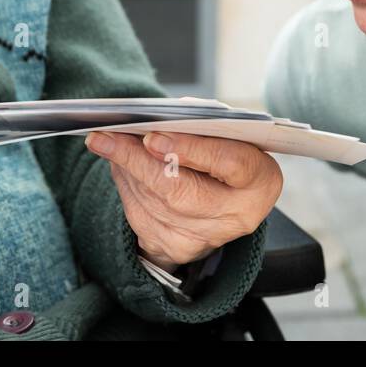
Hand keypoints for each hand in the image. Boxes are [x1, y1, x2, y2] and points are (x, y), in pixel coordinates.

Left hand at [84, 130, 282, 271]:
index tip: (152, 137)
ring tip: (105, 141)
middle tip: (107, 137)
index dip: (191, 150)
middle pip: (181, 193)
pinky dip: (125, 186)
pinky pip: (141, 218)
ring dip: (125, 169)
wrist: (226, 201)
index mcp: (260, 180)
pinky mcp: (177, 249)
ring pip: (154, 204)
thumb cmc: (227, 152)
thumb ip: (203, 123)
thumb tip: (160, 117)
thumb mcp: (229, 135)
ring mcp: (206, 239)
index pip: (228, 163)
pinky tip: (117, 164)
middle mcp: (237, 216)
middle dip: (139, 162)